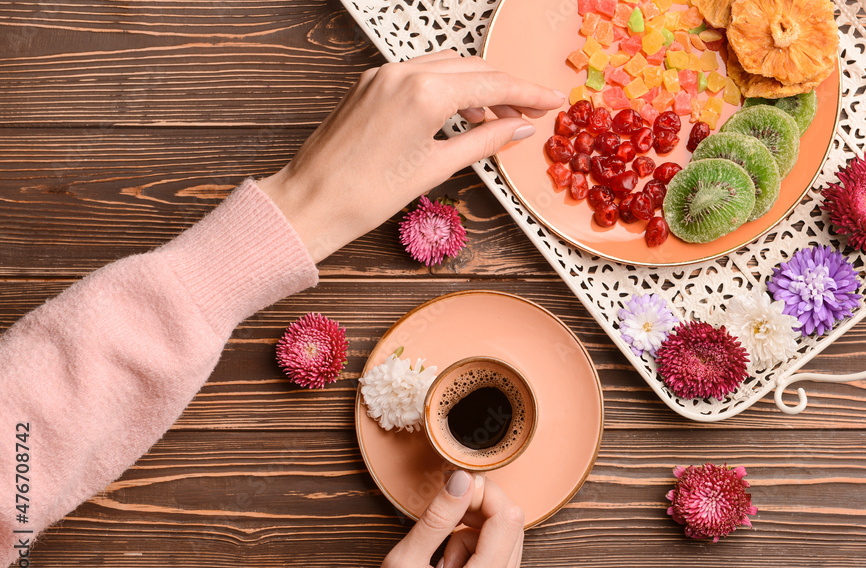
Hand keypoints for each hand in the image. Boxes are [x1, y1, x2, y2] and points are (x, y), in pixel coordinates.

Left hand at [258, 50, 563, 262]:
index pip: (493, 83)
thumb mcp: (436, 168)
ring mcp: (382, 75)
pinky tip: (459, 112)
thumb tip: (519, 128)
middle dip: (507, 87)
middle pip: (473, 68)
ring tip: (498, 116)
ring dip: (478, 85)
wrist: (311, 202)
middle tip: (531, 112)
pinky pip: (420, 74)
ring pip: (447, 66)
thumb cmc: (367, 194)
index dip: (529, 92)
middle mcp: (403, 73)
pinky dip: (447, 86)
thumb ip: (483, 142)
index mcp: (424, 92)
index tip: (554, 100)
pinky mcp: (368, 84)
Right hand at [368, 470, 524, 567]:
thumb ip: (438, 518)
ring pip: (509, 548)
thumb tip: (462, 479)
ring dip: (479, 536)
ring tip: (442, 554)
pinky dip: (479, 556)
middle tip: (448, 515)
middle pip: (513, 532)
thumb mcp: (404, 561)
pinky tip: (451, 566)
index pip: (507, 521)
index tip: (460, 488)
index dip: (487, 494)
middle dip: (483, 514)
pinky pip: (500, 567)